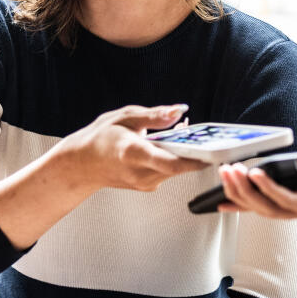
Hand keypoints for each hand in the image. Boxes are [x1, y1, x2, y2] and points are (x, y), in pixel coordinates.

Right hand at [57, 104, 206, 191]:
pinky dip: (173, 158)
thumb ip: (155, 116)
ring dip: (183, 152)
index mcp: (133, 152)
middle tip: (199, 132)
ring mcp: (144, 183)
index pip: (171, 162)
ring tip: (178, 133)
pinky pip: (169, 171)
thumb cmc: (100, 138)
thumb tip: (179, 111)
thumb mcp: (125, 116)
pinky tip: (166, 145)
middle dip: (192, 148)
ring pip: (176, 168)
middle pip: (179, 164)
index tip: (213, 151)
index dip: (196, 158)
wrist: (82, 164)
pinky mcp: (148, 186)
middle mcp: (140, 172)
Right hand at [217, 149, 296, 221]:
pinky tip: (255, 174)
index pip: (269, 204)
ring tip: (230, 173)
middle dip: (238, 194)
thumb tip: (279, 156)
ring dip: (247, 191)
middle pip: (264, 209)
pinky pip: (288, 201)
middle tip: (219, 177)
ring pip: (271, 208)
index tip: (219, 198)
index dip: (244, 202)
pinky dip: (268, 188)